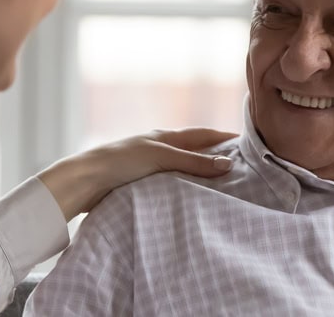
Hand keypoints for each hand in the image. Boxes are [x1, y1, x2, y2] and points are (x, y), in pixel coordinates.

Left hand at [38, 128, 236, 220]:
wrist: (85, 181)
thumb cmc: (120, 161)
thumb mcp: (160, 157)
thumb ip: (193, 162)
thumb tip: (228, 163)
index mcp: (164, 136)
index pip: (202, 134)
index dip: (224, 137)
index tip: (248, 142)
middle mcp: (158, 149)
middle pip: (194, 152)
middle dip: (216, 157)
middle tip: (243, 169)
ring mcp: (150, 167)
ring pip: (183, 170)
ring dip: (200, 176)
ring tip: (223, 188)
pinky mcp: (141, 185)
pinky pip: (171, 186)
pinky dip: (185, 190)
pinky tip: (193, 200)